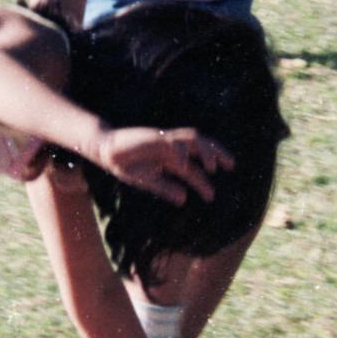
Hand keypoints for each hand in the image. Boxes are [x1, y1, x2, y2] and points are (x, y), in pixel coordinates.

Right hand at [95, 126, 233, 204]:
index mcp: (171, 157)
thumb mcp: (148, 180)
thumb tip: (183, 199)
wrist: (105, 149)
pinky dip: (180, 152)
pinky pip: (170, 143)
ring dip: (204, 150)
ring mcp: (163, 139)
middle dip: (217, 153)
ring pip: (191, 138)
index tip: (212, 197)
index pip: (195, 165)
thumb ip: (166, 188)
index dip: (204, 180)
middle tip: (231, 166)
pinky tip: (185, 163)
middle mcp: (171, 146)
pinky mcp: (153, 137)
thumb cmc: (126, 164)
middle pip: (200, 144)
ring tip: (213, 167)